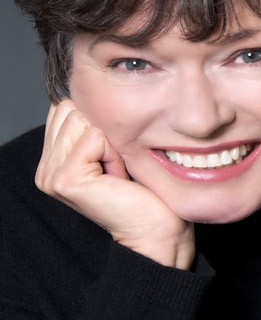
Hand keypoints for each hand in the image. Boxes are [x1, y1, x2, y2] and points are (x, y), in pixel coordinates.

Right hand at [35, 99, 194, 268]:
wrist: (155, 227)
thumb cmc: (141, 188)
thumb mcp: (111, 150)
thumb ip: (89, 126)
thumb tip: (86, 93)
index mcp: (52, 159)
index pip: (64, 107)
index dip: (98, 123)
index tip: (111, 156)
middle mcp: (45, 168)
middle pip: (71, 109)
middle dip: (103, 132)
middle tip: (115, 165)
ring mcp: (50, 175)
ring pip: (82, 120)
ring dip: (110, 142)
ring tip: (116, 171)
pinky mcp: (65, 179)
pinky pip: (95, 137)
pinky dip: (114, 152)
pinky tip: (117, 176)